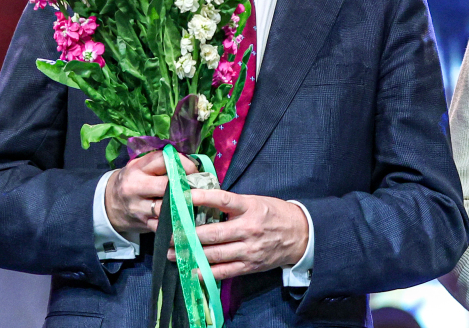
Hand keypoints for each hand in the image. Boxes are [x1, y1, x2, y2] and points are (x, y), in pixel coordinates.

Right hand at [104, 150, 197, 233]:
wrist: (109, 203)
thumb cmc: (134, 180)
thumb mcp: (141, 166)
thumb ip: (161, 163)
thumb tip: (192, 164)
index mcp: (137, 168)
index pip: (163, 160)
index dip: (184, 164)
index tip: (195, 170)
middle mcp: (135, 187)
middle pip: (166, 186)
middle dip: (185, 187)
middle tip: (200, 188)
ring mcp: (138, 207)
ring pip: (165, 208)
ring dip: (184, 206)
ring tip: (198, 202)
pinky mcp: (143, 223)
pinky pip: (164, 224)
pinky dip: (177, 222)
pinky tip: (188, 217)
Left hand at [173, 190, 308, 279]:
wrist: (300, 234)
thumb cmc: (275, 214)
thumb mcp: (256, 201)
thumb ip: (233, 205)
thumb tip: (204, 203)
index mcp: (250, 207)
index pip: (223, 200)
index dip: (201, 198)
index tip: (181, 197)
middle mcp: (249, 228)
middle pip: (213, 233)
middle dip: (187, 235)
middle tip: (168, 234)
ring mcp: (249, 249)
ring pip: (214, 254)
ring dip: (190, 254)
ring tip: (172, 253)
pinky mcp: (249, 265)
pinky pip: (223, 271)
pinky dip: (205, 272)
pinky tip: (191, 270)